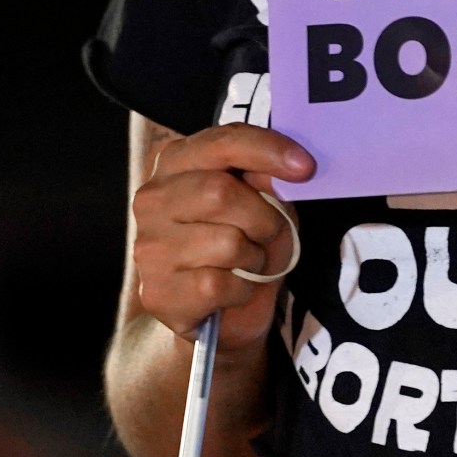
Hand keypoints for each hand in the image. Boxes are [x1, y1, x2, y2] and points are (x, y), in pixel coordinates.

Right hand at [130, 124, 312, 347]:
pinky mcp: (158, 292)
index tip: (305, 167)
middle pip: (219, 192)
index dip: (266, 150)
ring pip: (226, 243)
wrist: (225, 314)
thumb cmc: (244, 246)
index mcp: (176, 163)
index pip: (220, 142)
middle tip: (269, 233)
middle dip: (263, 217)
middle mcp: (152, 199)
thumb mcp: (266, 205)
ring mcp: (150, 247)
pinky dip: (242, 291)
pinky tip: (232, 290)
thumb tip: (274, 172)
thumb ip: (266, 182)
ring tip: (247, 264)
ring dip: (254, 258)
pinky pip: (219, 285)